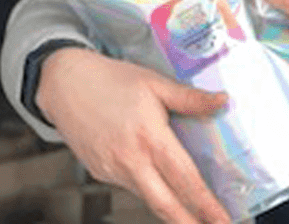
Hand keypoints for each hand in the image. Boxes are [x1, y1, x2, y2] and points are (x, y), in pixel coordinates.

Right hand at [35, 47, 230, 223]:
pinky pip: (131, 186)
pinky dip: (149, 188)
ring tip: (194, 215)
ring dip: (172, 209)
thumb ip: (189, 98)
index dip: (208, 206)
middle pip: (166, 206)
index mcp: (150, 137)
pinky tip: (160, 183)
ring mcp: (112, 169)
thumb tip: (223, 101)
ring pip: (149, 198)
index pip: (186, 181)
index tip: (225, 221)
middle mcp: (131, 160)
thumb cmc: (111, 79)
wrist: (63, 83)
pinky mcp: (100, 172)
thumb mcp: (154, 83)